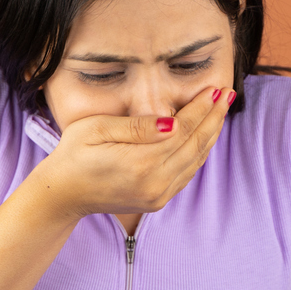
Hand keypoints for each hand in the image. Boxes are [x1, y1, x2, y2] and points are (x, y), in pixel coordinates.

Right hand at [32, 87, 233, 220]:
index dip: (201, 108)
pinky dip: (199, 152)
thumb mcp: (96, 130)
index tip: (215, 89)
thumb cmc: (73, 155)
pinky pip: (187, 173)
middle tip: (228, 93)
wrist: (62, 195)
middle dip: (214, 117)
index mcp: (140, 164)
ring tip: (221, 110)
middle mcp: (154, 183)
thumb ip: (137, 126)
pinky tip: (203, 134)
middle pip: (196, 145)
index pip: (182, 130)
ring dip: (210, 134)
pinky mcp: (157, 200)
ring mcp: (157, 196)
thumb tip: (172, 123)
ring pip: (195, 161)